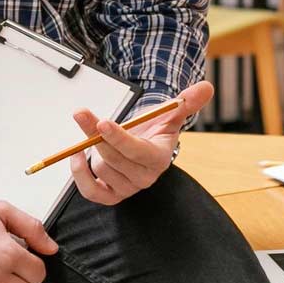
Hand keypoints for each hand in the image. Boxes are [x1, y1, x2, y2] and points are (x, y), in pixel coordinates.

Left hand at [67, 80, 212, 206]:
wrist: (146, 143)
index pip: (137, 151)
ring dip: (91, 150)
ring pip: (100, 170)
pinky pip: (91, 192)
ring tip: (93, 133)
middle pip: (114, 160)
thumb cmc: (155, 128)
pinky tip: (76, 156)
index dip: (118, 138)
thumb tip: (207, 87)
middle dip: (96, 136)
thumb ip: (187, 100)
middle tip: (83, 115)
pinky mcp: (111, 196)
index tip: (102, 122)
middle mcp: (145, 177)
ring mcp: (127, 189)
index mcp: (160, 158)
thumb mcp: (171, 112)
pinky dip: (79, 175)